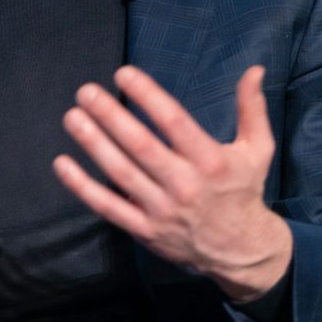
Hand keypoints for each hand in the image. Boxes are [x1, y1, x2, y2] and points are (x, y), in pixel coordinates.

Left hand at [55, 64, 292, 300]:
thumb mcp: (258, 149)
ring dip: (93, 143)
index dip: (147, 95)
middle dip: (110, 116)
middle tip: (86, 91)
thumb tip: (254, 70)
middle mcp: (185, 185)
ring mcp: (162, 210)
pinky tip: (62, 164)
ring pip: (120, 173)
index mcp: (211, 161)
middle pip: (140, 145)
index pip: (173, 122)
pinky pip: (108, 207)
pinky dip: (83, 187)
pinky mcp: (145, 230)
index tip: (123, 73)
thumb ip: (252, 109)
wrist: (240, 251)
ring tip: (72, 117)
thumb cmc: (243, 191)